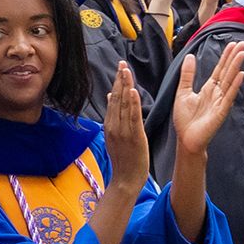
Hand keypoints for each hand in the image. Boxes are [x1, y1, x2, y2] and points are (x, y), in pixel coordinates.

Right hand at [102, 63, 149, 194]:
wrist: (125, 179)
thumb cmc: (123, 159)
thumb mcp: (114, 135)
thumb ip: (113, 116)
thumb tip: (110, 95)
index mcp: (110, 124)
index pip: (113, 98)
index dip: (117, 82)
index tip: (120, 68)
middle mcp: (114, 126)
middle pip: (117, 98)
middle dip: (120, 80)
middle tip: (122, 63)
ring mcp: (123, 131)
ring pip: (124, 105)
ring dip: (125, 87)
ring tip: (126, 71)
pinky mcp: (134, 136)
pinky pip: (133, 117)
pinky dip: (133, 103)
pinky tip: (133, 91)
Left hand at [167, 43, 243, 159]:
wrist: (186, 139)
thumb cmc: (185, 119)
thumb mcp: (183, 92)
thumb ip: (187, 75)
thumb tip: (190, 56)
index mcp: (209, 88)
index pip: (220, 69)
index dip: (226, 56)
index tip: (232, 44)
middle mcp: (217, 93)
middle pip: (227, 72)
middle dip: (234, 57)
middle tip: (243, 43)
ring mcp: (220, 102)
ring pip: (230, 81)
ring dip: (236, 67)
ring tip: (243, 53)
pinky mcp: (221, 112)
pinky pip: (229, 96)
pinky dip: (235, 85)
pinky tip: (241, 74)